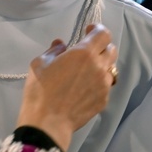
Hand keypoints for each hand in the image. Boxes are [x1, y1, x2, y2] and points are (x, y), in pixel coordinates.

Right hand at [16, 24, 117, 151]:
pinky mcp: (104, 100)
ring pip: (110, 69)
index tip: (88, 30)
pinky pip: (106, 85)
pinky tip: (84, 88)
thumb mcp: (39, 64)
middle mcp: (99, 67)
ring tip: (87, 71)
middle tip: (88, 51)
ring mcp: (104, 85)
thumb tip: (61, 45)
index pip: (103, 34)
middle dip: (101, 46)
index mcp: (84, 53)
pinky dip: (98, 82)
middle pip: (111, 50)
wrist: (48, 122)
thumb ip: (53, 51)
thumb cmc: (40, 90)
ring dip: (101, 65)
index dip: (97, 29)